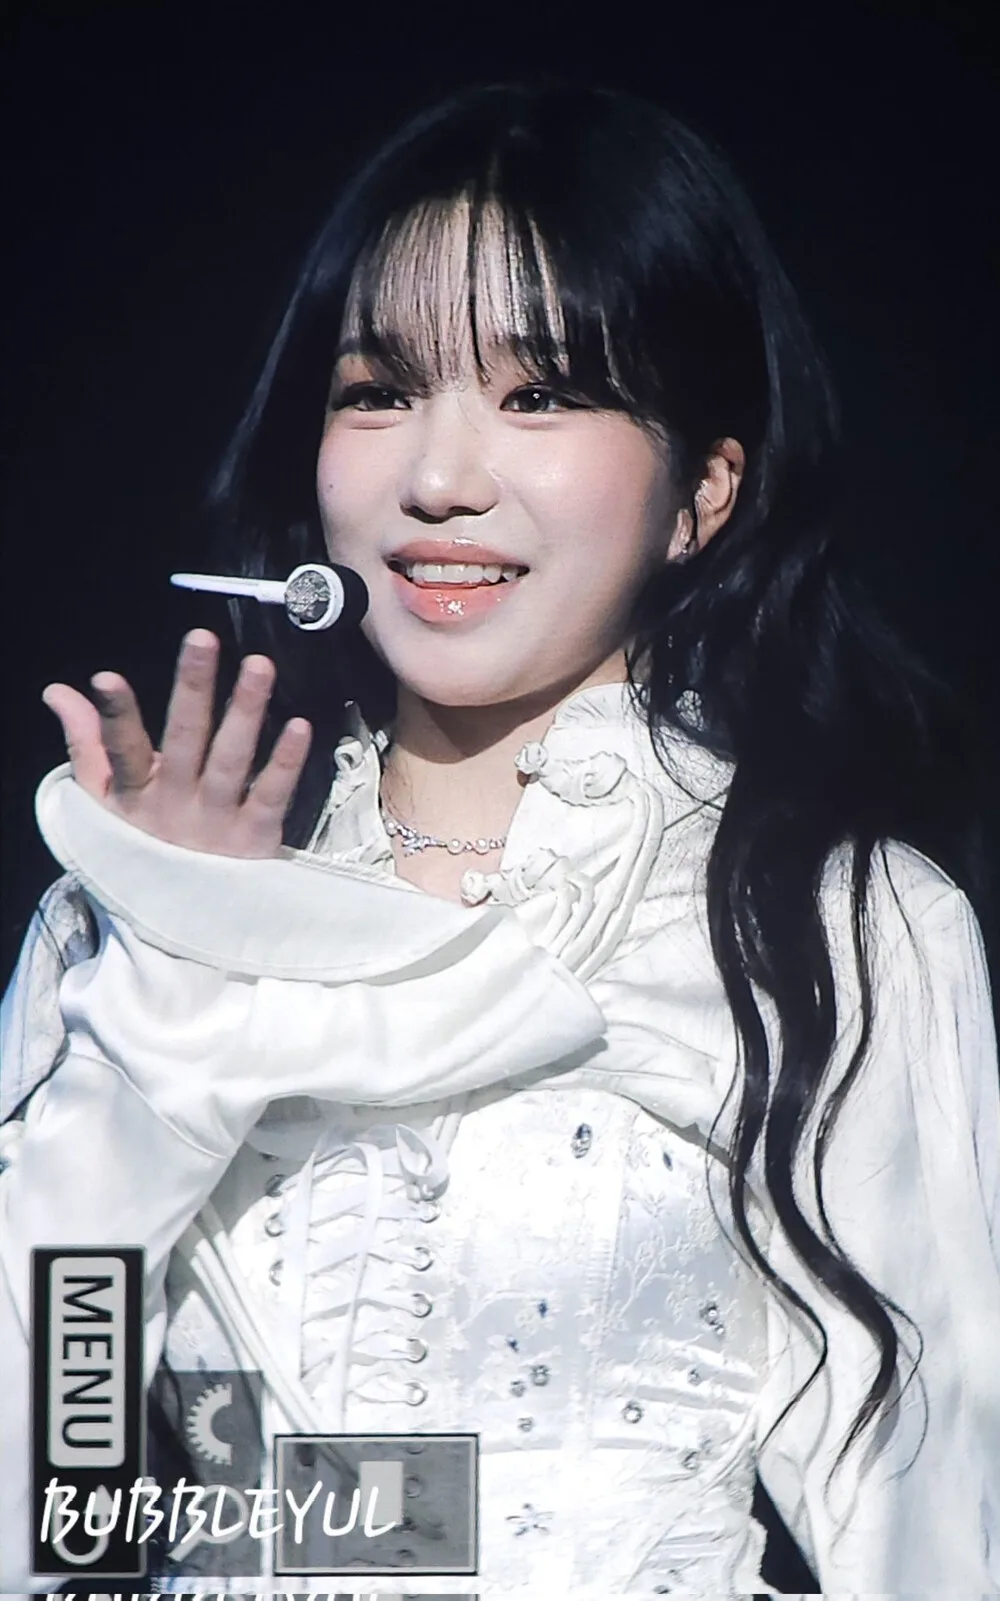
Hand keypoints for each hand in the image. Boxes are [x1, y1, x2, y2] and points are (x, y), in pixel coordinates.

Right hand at [41, 629, 311, 856]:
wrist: (182, 925)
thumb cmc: (144, 846)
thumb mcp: (106, 802)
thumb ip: (87, 742)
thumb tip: (59, 690)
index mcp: (135, 792)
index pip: (121, 748)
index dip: (114, 715)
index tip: (107, 679)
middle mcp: (176, 803)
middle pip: (185, 739)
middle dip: (193, 687)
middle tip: (203, 638)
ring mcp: (217, 821)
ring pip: (232, 759)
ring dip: (246, 710)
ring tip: (260, 666)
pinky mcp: (255, 838)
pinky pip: (271, 795)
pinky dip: (286, 762)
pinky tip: (300, 725)